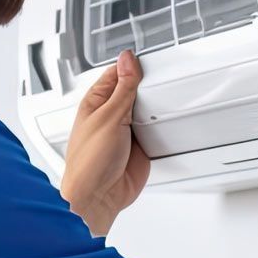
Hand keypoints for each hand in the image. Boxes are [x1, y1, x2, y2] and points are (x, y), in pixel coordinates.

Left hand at [60, 49, 151, 235]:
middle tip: (161, 84)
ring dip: (156, 110)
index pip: (116, 75)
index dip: (131, 67)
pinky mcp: (141, 147)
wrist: (99, 197)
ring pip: (147, 112)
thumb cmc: (89, 161)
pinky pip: (156, 132)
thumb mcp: (109, 116)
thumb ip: (123, 89)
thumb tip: (127, 61)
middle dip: (147, 89)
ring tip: (165, 105)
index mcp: (96, 103)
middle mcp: (111, 116)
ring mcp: (126, 132)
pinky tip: (168, 125)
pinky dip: (163, 129)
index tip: (148, 62)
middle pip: (135, 92)